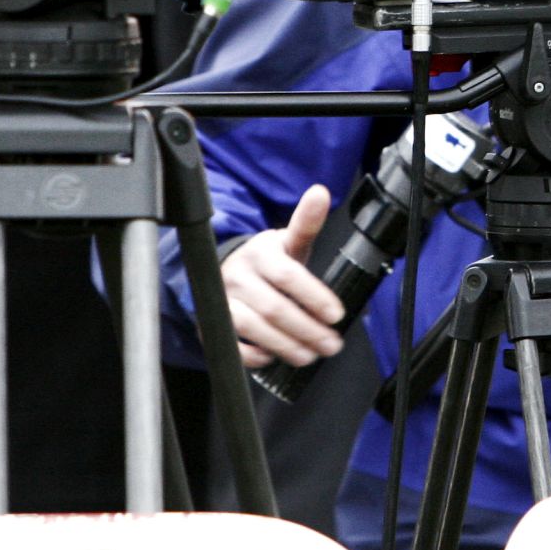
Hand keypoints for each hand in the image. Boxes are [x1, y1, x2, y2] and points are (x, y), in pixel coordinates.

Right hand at [220, 185, 345, 368]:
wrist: (230, 269)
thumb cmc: (269, 259)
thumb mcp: (288, 240)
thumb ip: (307, 223)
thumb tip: (321, 192)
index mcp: (260, 253)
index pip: (288, 276)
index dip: (314, 297)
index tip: (337, 315)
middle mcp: (238, 275)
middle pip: (274, 308)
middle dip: (307, 330)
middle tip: (331, 344)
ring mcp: (223, 300)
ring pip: (254, 328)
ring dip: (286, 346)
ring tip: (311, 355)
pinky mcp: (214, 322)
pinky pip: (233, 344)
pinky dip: (256, 355)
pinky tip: (275, 357)